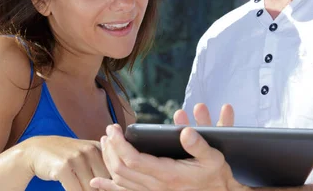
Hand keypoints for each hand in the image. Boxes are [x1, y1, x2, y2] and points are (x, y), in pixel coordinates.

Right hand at [21, 135, 108, 189]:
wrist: (36, 150)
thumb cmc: (63, 155)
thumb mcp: (84, 152)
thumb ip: (100, 162)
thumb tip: (115, 183)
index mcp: (97, 147)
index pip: (112, 172)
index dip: (109, 185)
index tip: (105, 188)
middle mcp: (89, 150)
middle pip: (102, 181)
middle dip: (97, 190)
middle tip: (90, 190)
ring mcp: (76, 157)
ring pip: (89, 188)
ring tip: (79, 189)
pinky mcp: (63, 167)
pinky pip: (74, 190)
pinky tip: (70, 190)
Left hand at [90, 104, 243, 190]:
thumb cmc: (215, 176)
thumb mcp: (213, 157)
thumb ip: (198, 144)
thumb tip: (184, 131)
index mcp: (168, 175)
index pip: (133, 159)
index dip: (119, 143)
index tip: (114, 128)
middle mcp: (157, 187)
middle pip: (121, 169)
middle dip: (111, 148)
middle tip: (108, 131)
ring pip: (120, 181)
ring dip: (109, 161)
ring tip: (106, 143)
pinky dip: (108, 187)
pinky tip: (97, 181)